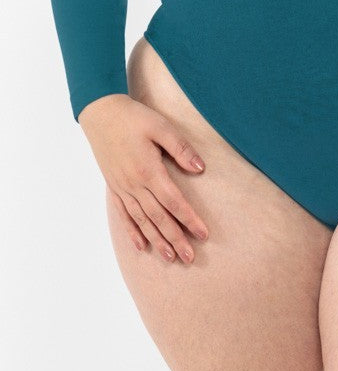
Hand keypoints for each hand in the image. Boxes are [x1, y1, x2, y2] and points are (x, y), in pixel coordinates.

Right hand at [78, 93, 208, 263]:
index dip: (190, 219)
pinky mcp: (114, 187)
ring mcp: (122, 188)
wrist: (101, 113)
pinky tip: (141, 246)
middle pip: (159, 218)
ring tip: (171, 258)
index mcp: (149, 170)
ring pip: (142, 221)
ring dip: (157, 241)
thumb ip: (181, 149)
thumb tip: (200, 168)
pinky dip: (133, 232)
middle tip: (190, 258)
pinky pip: (123, 215)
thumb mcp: (162, 127)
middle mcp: (135, 184)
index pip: (174, 202)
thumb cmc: (134, 117)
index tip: (203, 234)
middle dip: (176, 239)